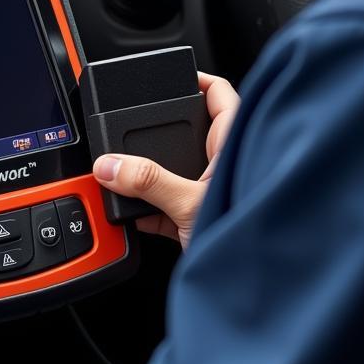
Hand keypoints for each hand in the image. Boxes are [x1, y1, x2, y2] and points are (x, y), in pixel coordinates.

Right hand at [92, 71, 238, 247]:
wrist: (252, 287)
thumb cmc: (248, 241)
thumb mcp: (188, 204)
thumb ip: (146, 182)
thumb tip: (110, 165)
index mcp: (234, 143)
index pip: (218, 92)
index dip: (195, 78)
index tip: (168, 75)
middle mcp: (228, 162)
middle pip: (190, 132)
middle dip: (160, 135)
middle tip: (134, 129)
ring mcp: (215, 190)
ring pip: (178, 170)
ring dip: (154, 177)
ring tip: (128, 178)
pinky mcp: (203, 218)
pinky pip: (171, 203)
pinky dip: (153, 208)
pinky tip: (136, 215)